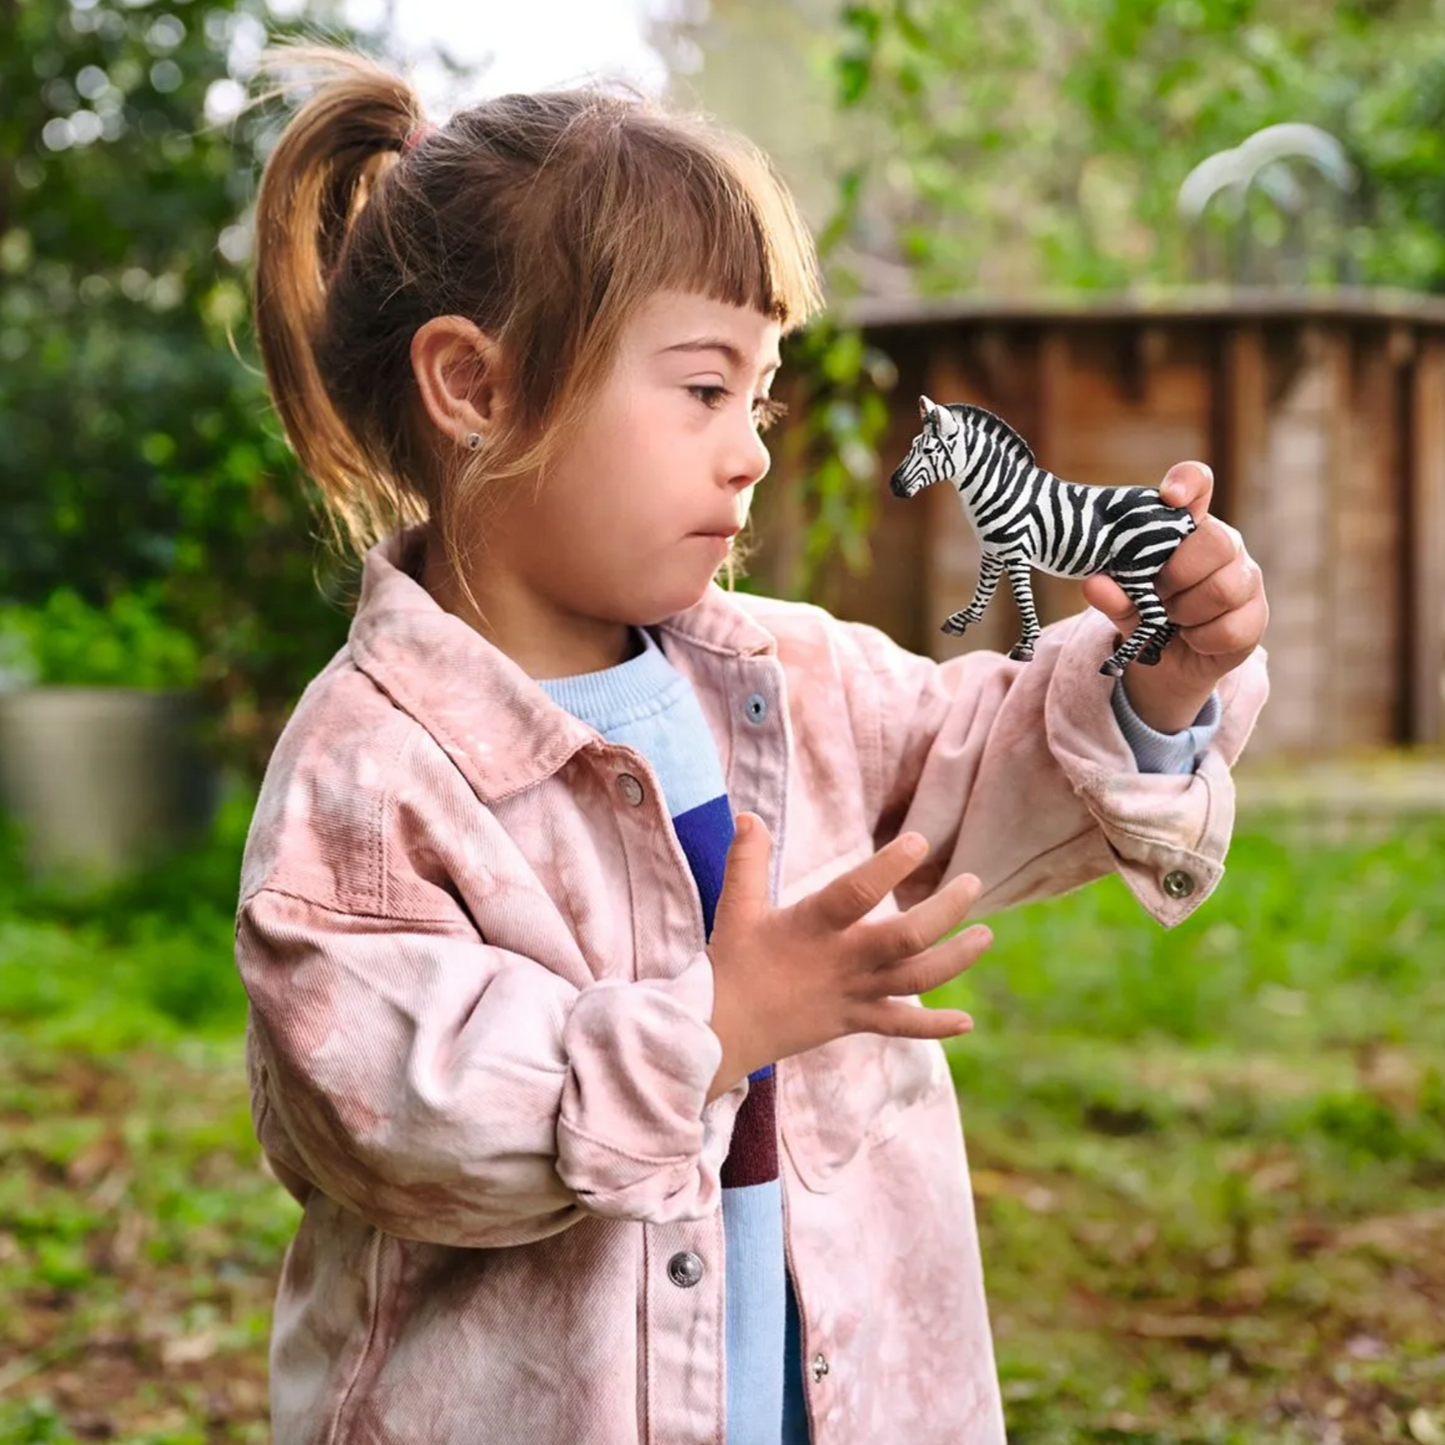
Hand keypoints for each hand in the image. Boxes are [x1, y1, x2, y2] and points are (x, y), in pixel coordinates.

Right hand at [704, 815, 990, 1102]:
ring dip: (956, 958)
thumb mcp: (736, 905)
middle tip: (973, 883)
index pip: (858, 892)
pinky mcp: (853, 1022)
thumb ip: (747, 860)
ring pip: (917, 980)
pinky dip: (935, 1027)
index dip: (891, 867)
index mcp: (814, 926)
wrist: (721, 1031)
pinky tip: (966, 1022)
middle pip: (907, 937)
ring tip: (986, 935)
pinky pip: (901, 1027)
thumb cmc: (731, 963)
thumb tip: (749, 816)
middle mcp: (841, 960)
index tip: (920, 842)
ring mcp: (852, 994)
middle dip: (947, 910)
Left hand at [1081, 461, 1268, 733]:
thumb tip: (1093, 584)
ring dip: (1186, 611)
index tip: (1169, 496)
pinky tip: (1190, 637)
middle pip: (1215, 542)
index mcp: (1187, 526)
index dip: (1188, 481)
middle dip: (1177, 574)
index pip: (1198, 483)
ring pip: (1224, 588)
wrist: (1165, 664)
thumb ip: (1111, 592)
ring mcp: (1245, 579)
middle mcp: (1223, 544)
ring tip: (1169, 619)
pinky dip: (1200, 639)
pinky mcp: (1254, 617)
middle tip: (1156, 594)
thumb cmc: (1145, 613)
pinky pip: (1230, 628)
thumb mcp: (1122, 602)